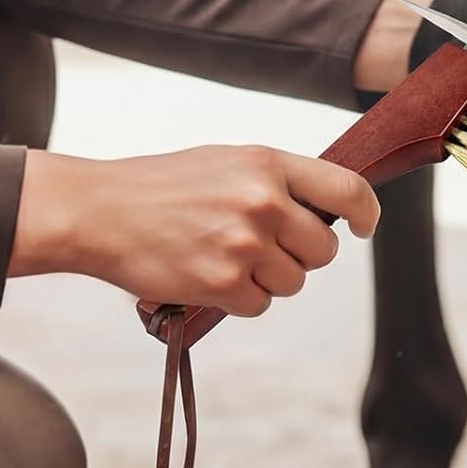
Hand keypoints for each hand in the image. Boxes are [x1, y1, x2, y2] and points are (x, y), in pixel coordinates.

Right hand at [10, 145, 379, 315]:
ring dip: (268, 279)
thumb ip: (277, 181)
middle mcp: (263, 200)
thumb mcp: (227, 162)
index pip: (347, 190)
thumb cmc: (163, 186)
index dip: (365, 214)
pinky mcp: (222, 282)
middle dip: (300, 255)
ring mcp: (244, 242)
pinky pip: (259, 305)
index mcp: (268, 163)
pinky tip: (210, 277)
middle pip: (323, 250)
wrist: (101, 211)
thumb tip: (325, 211)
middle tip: (262, 247)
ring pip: (293, 282)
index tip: (361, 228)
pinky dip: (240, 299)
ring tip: (226, 257)